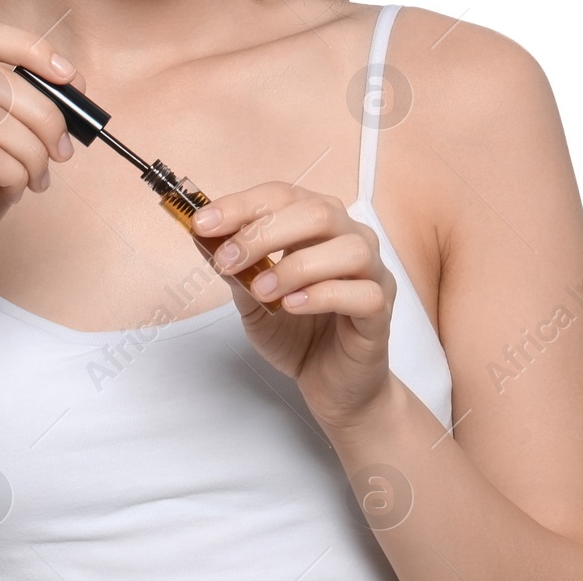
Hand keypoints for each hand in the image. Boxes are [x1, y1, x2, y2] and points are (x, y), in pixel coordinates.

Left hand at [191, 183, 396, 430]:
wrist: (332, 386)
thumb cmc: (299, 334)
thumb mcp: (253, 298)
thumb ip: (236, 268)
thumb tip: (202, 236)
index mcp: (319, 225)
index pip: (283, 195)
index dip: (242, 205)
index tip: (204, 223)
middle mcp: (351, 238)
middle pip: (317, 213)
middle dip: (264, 232)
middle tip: (228, 260)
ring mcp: (372, 273)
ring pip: (347, 248)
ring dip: (296, 267)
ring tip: (262, 290)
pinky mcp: (380, 311)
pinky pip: (362, 293)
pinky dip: (322, 295)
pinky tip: (293, 306)